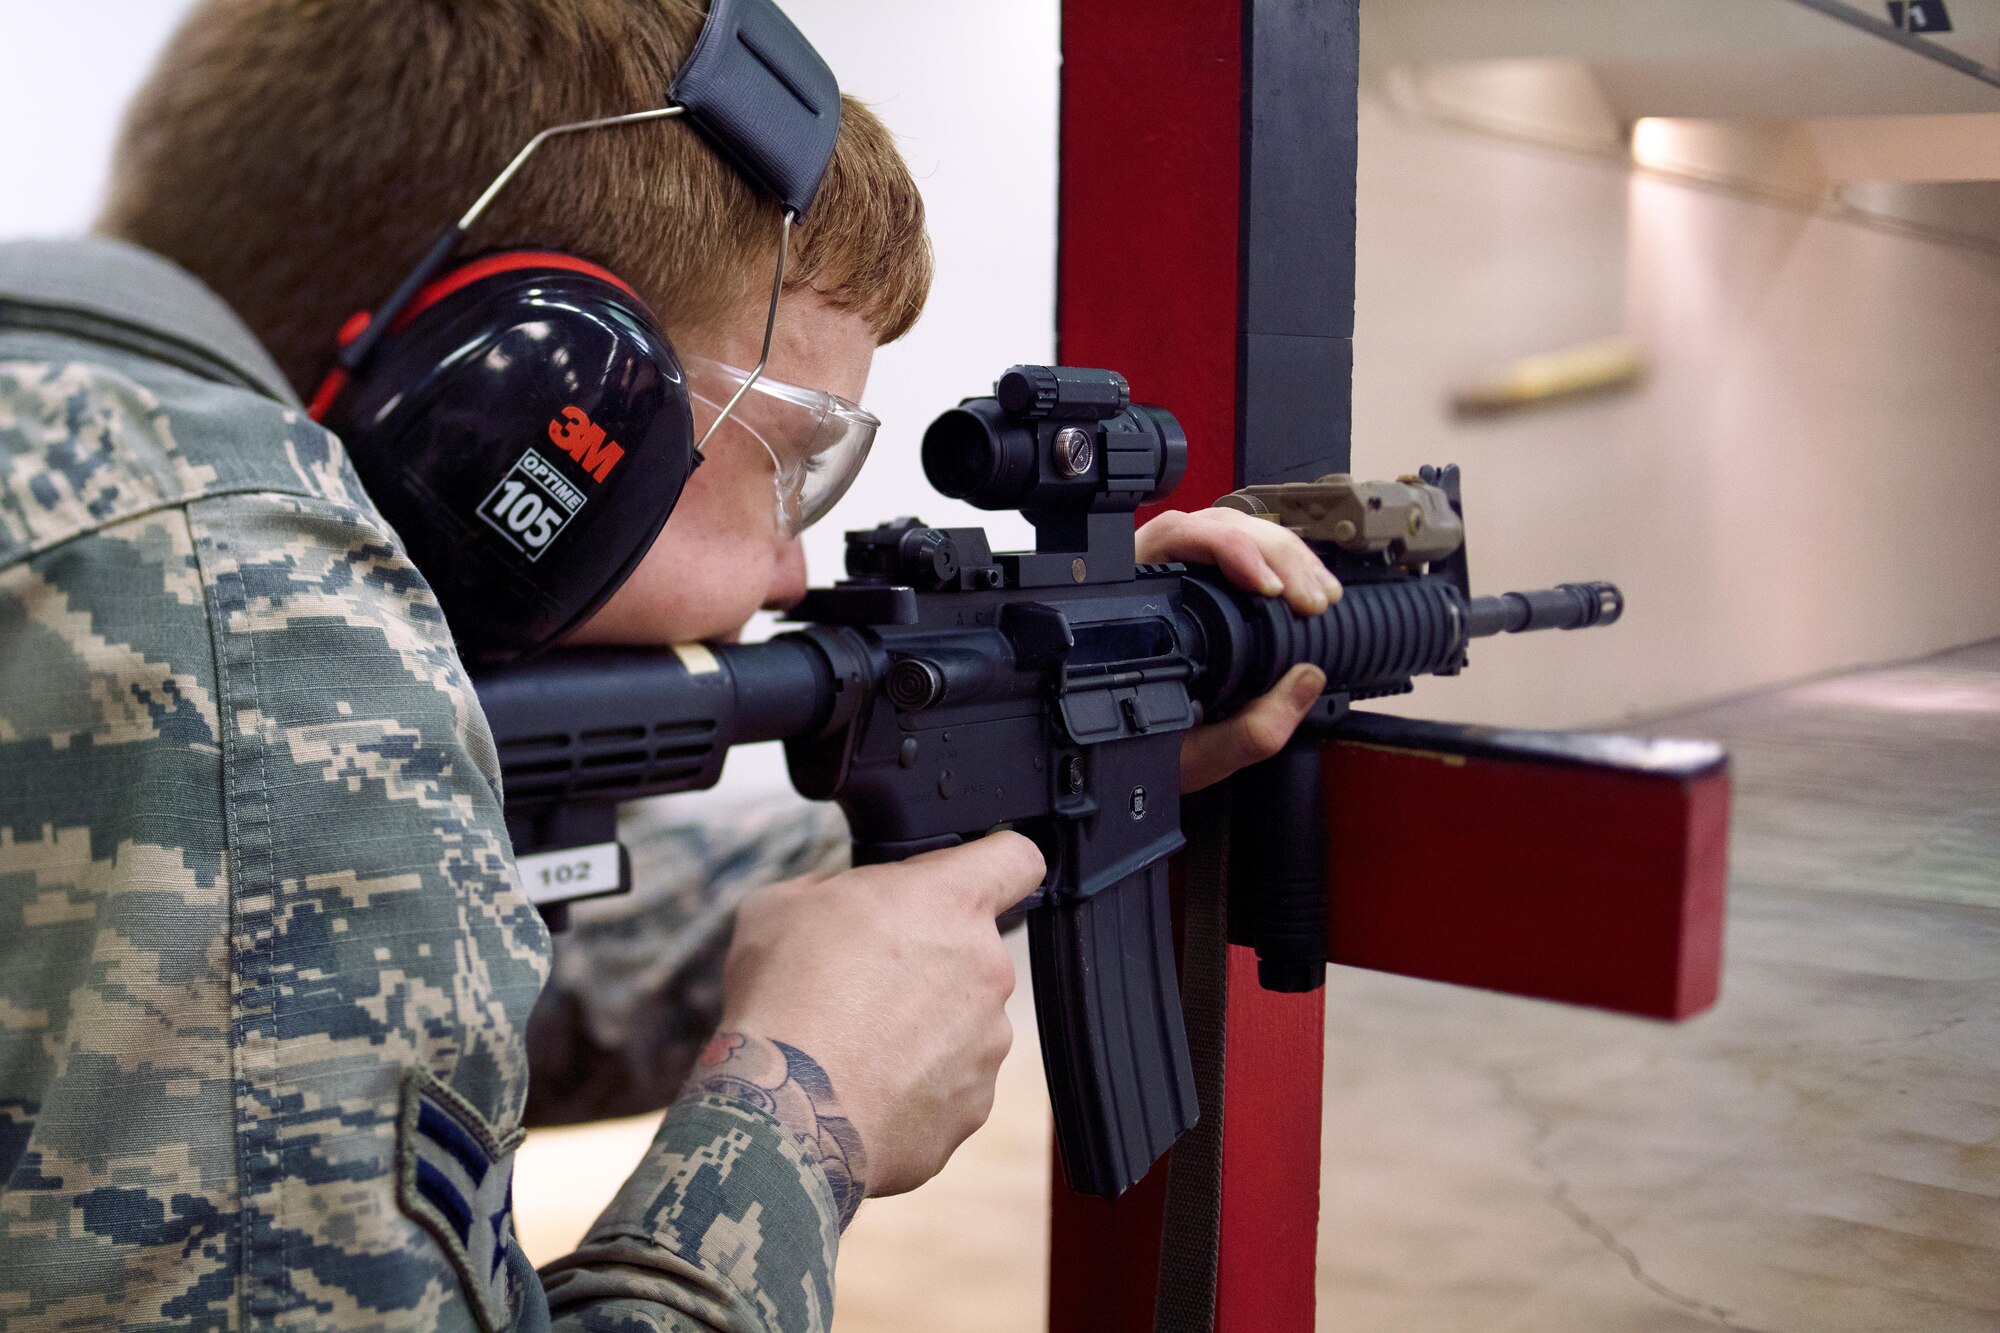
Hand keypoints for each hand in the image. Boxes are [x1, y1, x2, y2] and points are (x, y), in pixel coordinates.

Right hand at [705, 831, 1045, 1202]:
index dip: (996, 863)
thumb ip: (834, 890)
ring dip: (924, 1027)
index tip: (968, 880)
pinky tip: (865, 1089)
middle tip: (864, 984)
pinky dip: (918, 1084)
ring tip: (858, 1046)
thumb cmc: (784, 999)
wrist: (786, 1114)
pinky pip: (952, 1081)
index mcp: (948, 902)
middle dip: (930, 961)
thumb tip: (841, 901)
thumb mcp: (781, 906)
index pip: (1015, 857)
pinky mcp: (976, 1103)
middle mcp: (987, 967)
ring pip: (964, 1020)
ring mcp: (988, 1041)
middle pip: (973, 950)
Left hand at [1134, 507, 1338, 791]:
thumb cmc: (1153, 753)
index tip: (1273, 588)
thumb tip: (1307, 679)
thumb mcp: (1198, 756)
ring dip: (1286, 556)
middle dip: (1275, 553)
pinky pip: (1243, 552)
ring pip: (1234, 531)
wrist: (1131, 764)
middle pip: (1214, 526)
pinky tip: (1309, 589)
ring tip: (1321, 596)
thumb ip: (1251, 730)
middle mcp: (1147, 580)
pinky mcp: (1201, 582)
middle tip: (1313, 599)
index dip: (1230, 549)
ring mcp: (1174, 576)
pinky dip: (1283, 565)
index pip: (1175, 538)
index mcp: (1132, 609)